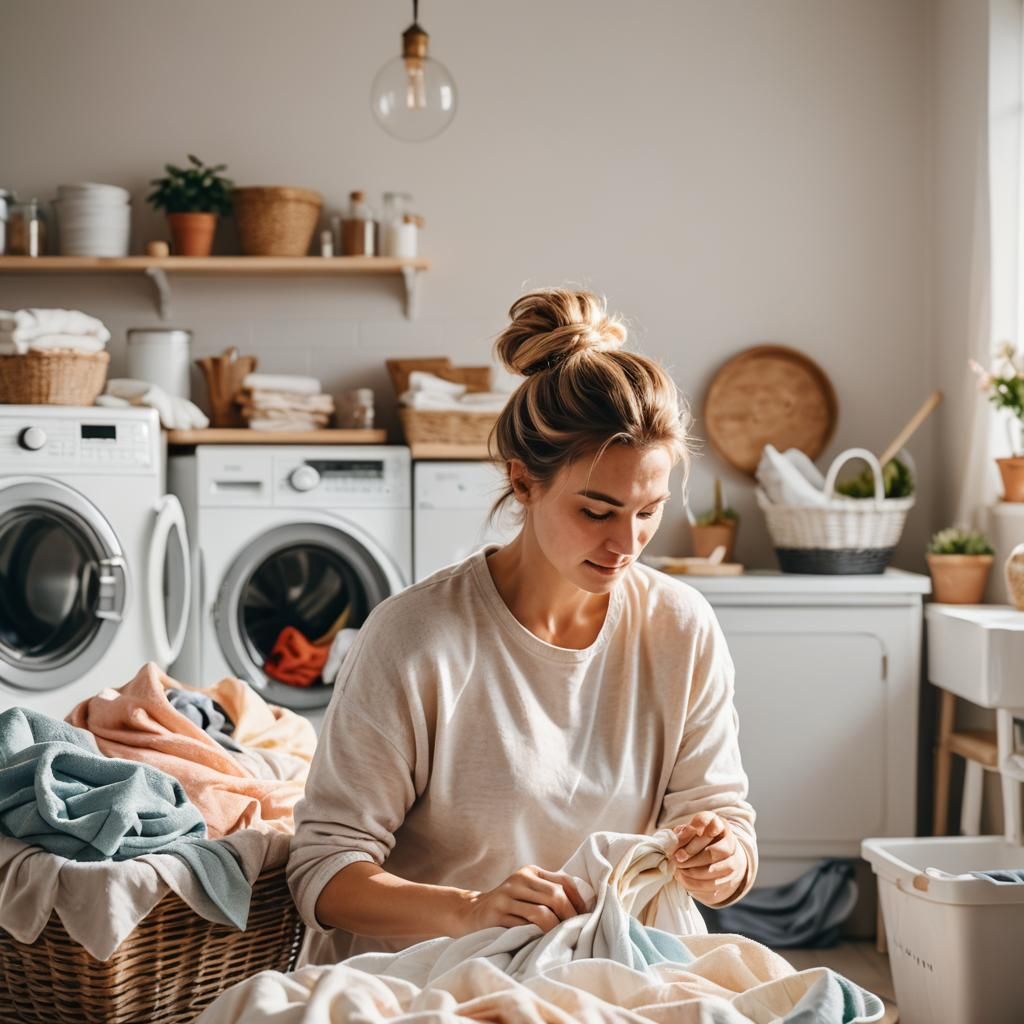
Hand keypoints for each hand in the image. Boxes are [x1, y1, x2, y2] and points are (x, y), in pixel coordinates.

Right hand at [455, 864, 587, 935]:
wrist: (470, 912)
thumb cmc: (507, 906)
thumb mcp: (527, 892)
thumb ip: (548, 893)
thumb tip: (584, 908)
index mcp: (531, 872)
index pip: (564, 880)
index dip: (579, 899)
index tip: (587, 916)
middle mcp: (519, 879)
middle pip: (556, 895)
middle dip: (570, 916)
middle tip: (576, 931)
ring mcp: (507, 895)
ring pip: (542, 912)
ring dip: (556, 929)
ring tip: (561, 939)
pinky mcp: (497, 913)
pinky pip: (524, 925)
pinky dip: (537, 935)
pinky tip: (542, 942)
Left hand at [672, 811, 746, 905]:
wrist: (718, 860)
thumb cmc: (698, 843)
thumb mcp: (689, 833)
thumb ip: (682, 834)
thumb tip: (675, 839)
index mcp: (718, 824)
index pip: (710, 821)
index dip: (695, 828)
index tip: (680, 837)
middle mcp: (729, 841)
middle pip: (713, 850)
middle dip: (691, 855)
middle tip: (676, 858)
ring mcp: (733, 861)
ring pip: (714, 869)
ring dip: (693, 871)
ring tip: (679, 870)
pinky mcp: (731, 879)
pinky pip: (713, 884)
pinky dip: (696, 883)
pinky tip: (684, 878)